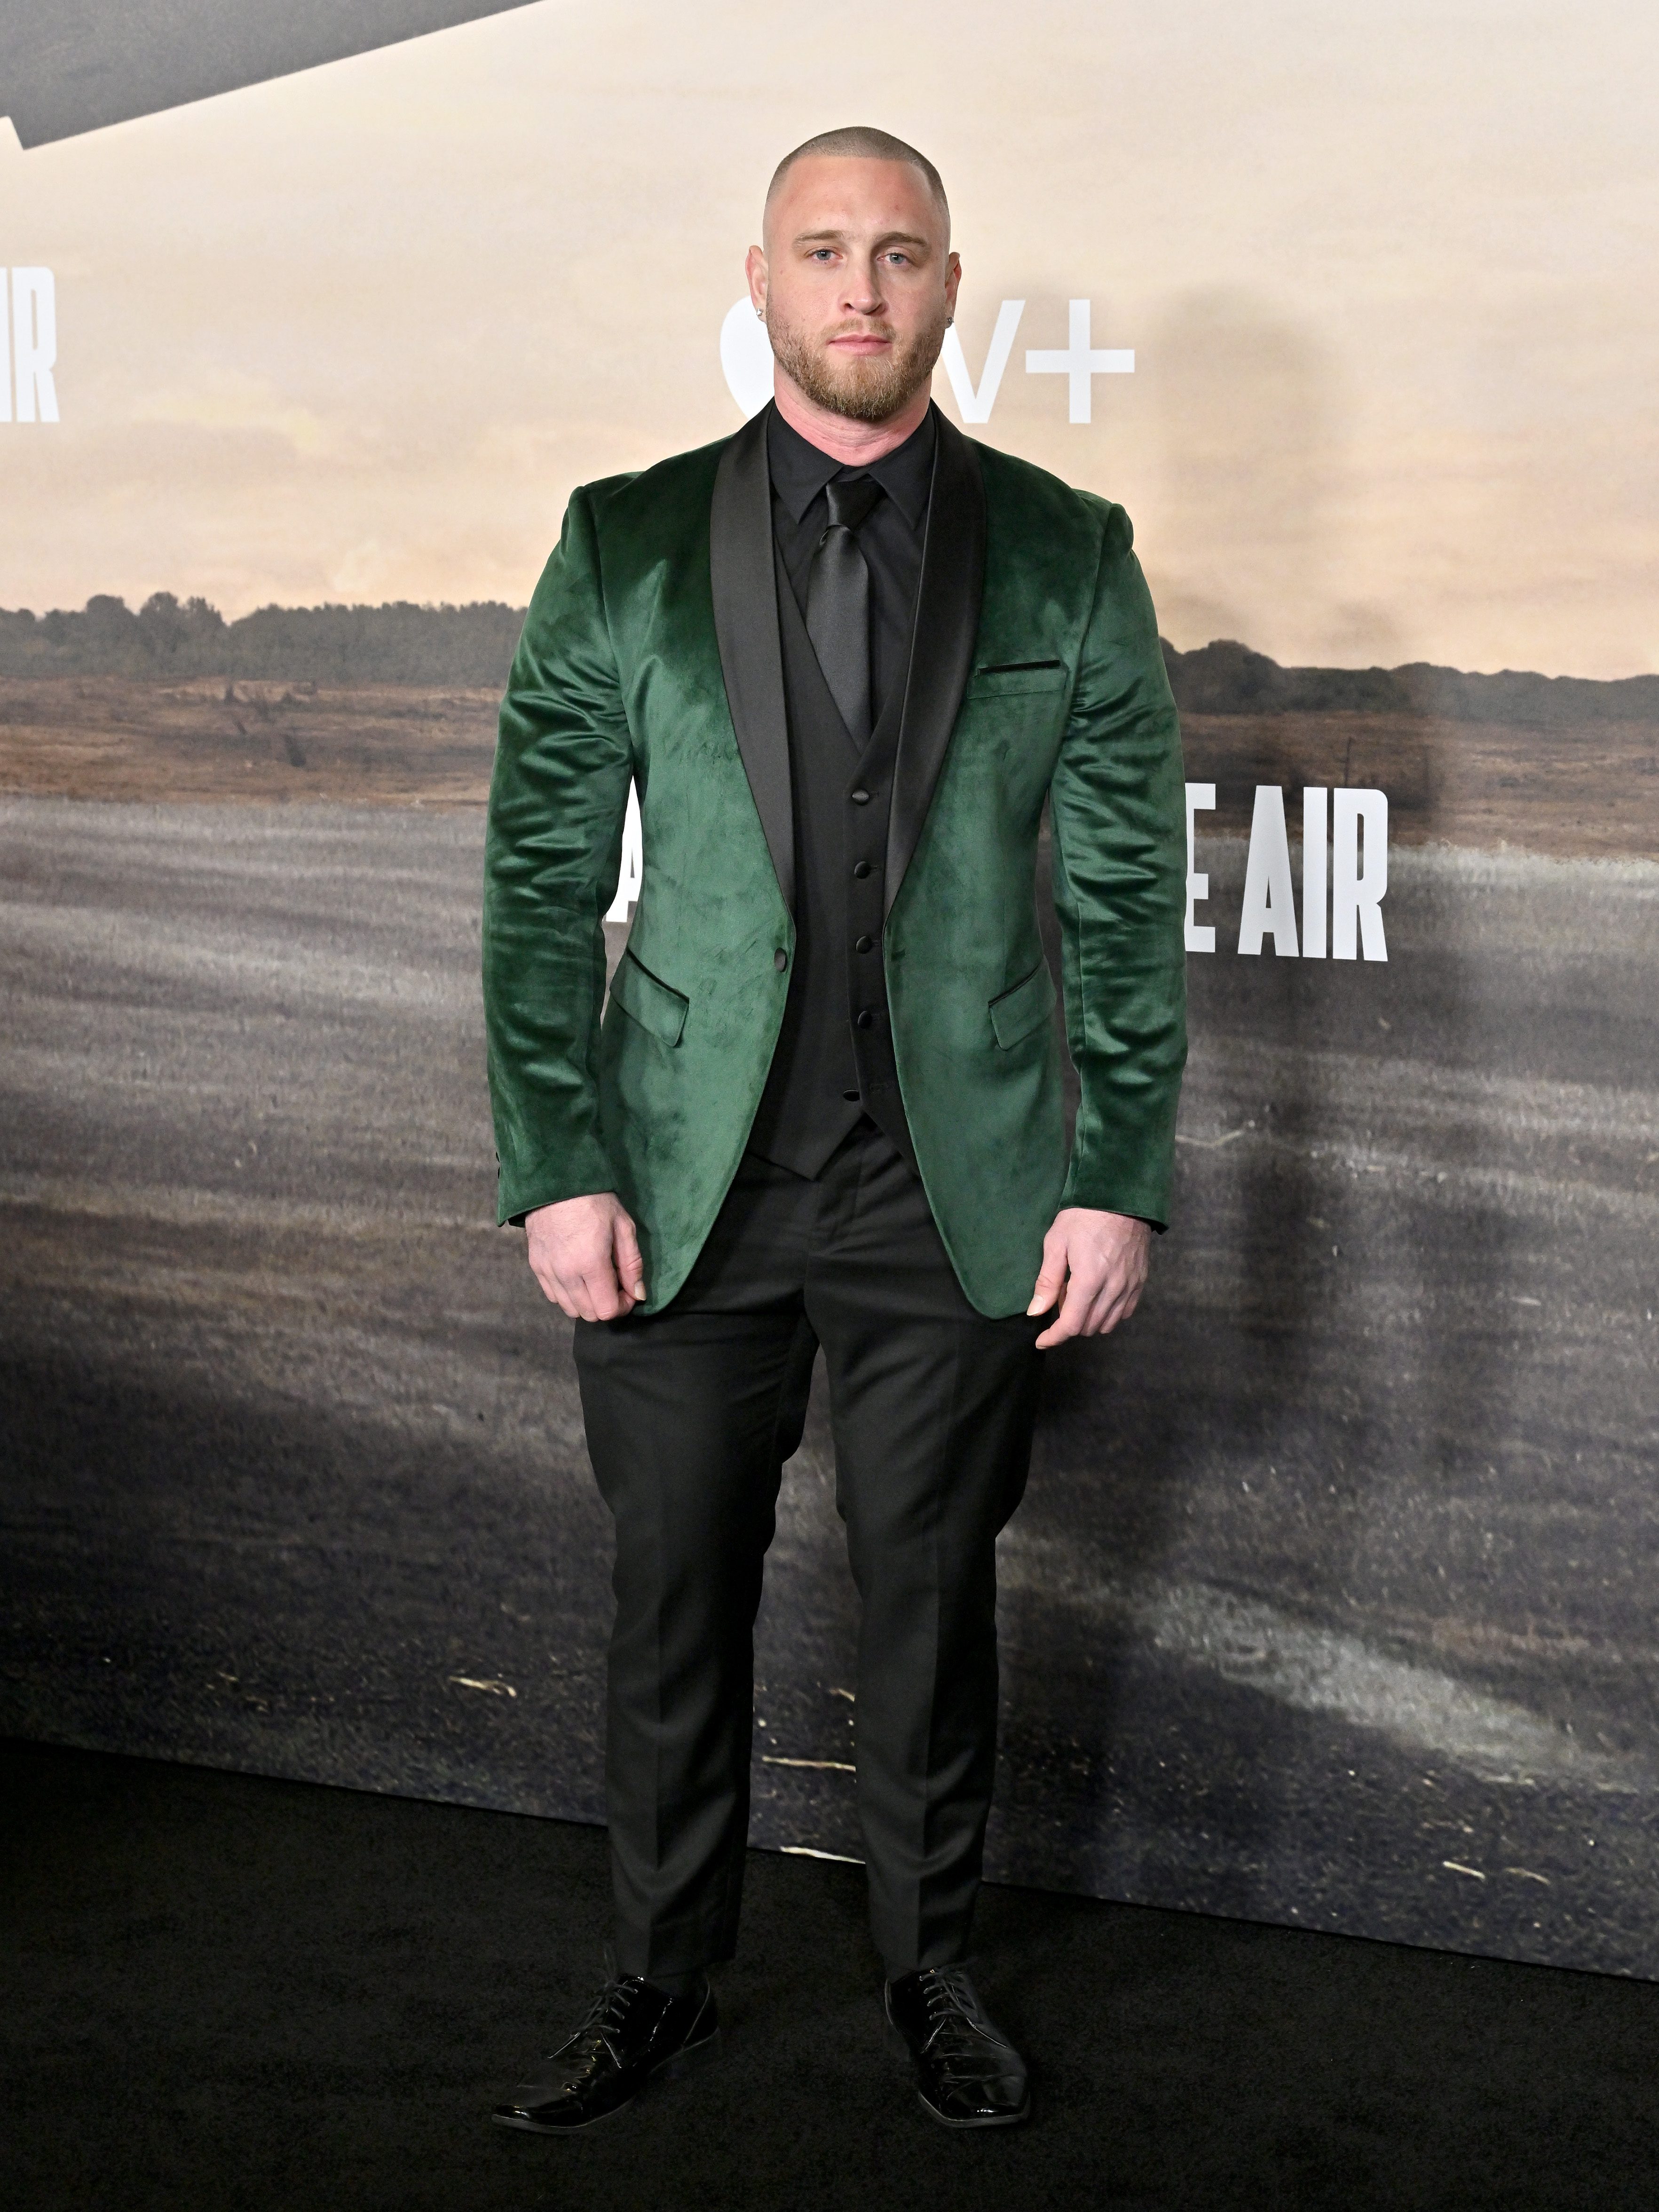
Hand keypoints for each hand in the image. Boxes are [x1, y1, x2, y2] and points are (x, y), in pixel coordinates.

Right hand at [524, 1192, 645, 1320]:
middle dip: (607, 1305)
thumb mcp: (623, 1227)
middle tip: (615, 1284)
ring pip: (569, 1309)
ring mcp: (547, 1271)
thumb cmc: (595, 1200)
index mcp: (590, 1263)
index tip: (628, 1291)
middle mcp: (565, 1273)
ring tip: (596, 1280)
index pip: (607, 1310)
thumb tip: (638, 1295)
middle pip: (589, 1314)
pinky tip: (578, 1276)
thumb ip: (632, 1264)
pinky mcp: (536, 1266)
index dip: (623, 1306)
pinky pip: (553, 1296)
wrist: (556, 1181)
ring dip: (587, 1302)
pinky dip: (568, 1294)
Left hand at [1027, 1208, 1150, 1349]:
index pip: (1072, 1324)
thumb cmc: (1083, 1215)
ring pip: (1108, 1323)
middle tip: (1059, 1300)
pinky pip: (1124, 1312)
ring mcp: (1130, 1285)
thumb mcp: (1056, 1243)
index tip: (1041, 1340)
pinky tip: (1098, 1296)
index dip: (1054, 1337)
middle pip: (1089, 1327)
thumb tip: (1036, 1312)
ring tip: (1078, 1295)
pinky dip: (1108, 1313)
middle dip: (1069, 1323)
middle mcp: (1113, 1288)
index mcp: (1089, 1279)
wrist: (1121, 1195)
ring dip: (1089, 1319)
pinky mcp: (1141, 1280)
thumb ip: (1047, 1281)